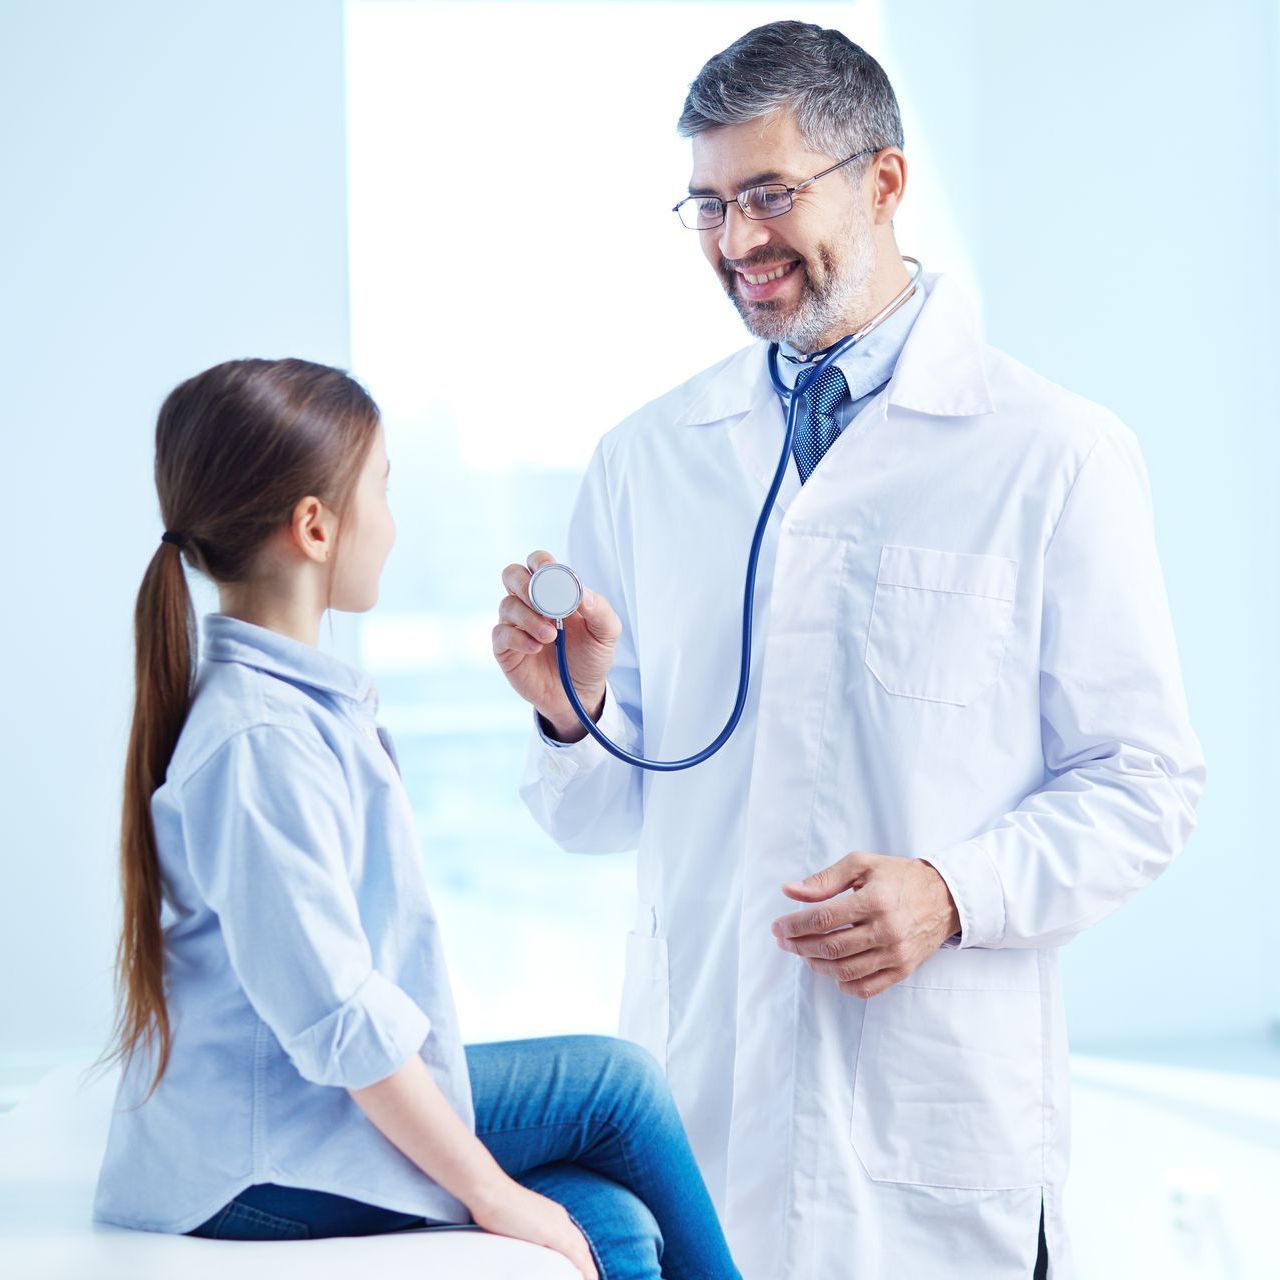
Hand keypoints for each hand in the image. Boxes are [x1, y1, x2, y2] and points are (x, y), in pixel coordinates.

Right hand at [469, 1178, 597, 1279]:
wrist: (491, 1192)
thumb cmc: (494, 1204)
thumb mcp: (515, 1222)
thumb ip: (524, 1232)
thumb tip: (522, 1243)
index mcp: (552, 1213)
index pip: (573, 1237)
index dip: (579, 1254)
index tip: (578, 1268)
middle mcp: (560, 1217)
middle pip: (581, 1245)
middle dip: (586, 1264)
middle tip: (588, 1278)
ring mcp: (559, 1224)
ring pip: (582, 1252)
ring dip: (587, 1269)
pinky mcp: (554, 1234)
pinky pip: (576, 1256)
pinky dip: (585, 1270)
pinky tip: (589, 1279)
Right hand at [493, 550, 620, 741]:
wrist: (580, 694)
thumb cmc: (590, 657)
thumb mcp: (606, 634)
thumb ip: (599, 609)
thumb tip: (582, 591)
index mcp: (554, 591)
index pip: (538, 564)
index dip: (540, 563)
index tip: (550, 573)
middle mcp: (530, 603)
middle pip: (512, 575)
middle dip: (527, 585)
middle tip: (545, 603)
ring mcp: (515, 624)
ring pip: (507, 605)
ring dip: (529, 618)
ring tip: (550, 636)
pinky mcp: (505, 648)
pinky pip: (501, 633)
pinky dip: (518, 638)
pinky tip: (536, 648)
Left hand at [771, 852, 961, 997]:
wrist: (945, 896)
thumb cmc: (899, 876)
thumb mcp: (862, 864)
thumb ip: (825, 879)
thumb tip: (789, 891)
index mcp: (874, 900)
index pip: (823, 919)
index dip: (794, 925)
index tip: (777, 927)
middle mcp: (886, 930)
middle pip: (830, 947)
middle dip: (799, 945)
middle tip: (784, 940)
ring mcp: (896, 954)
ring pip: (844, 970)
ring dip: (815, 964)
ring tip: (803, 953)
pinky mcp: (903, 969)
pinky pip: (866, 987)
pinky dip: (843, 983)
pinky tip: (831, 970)